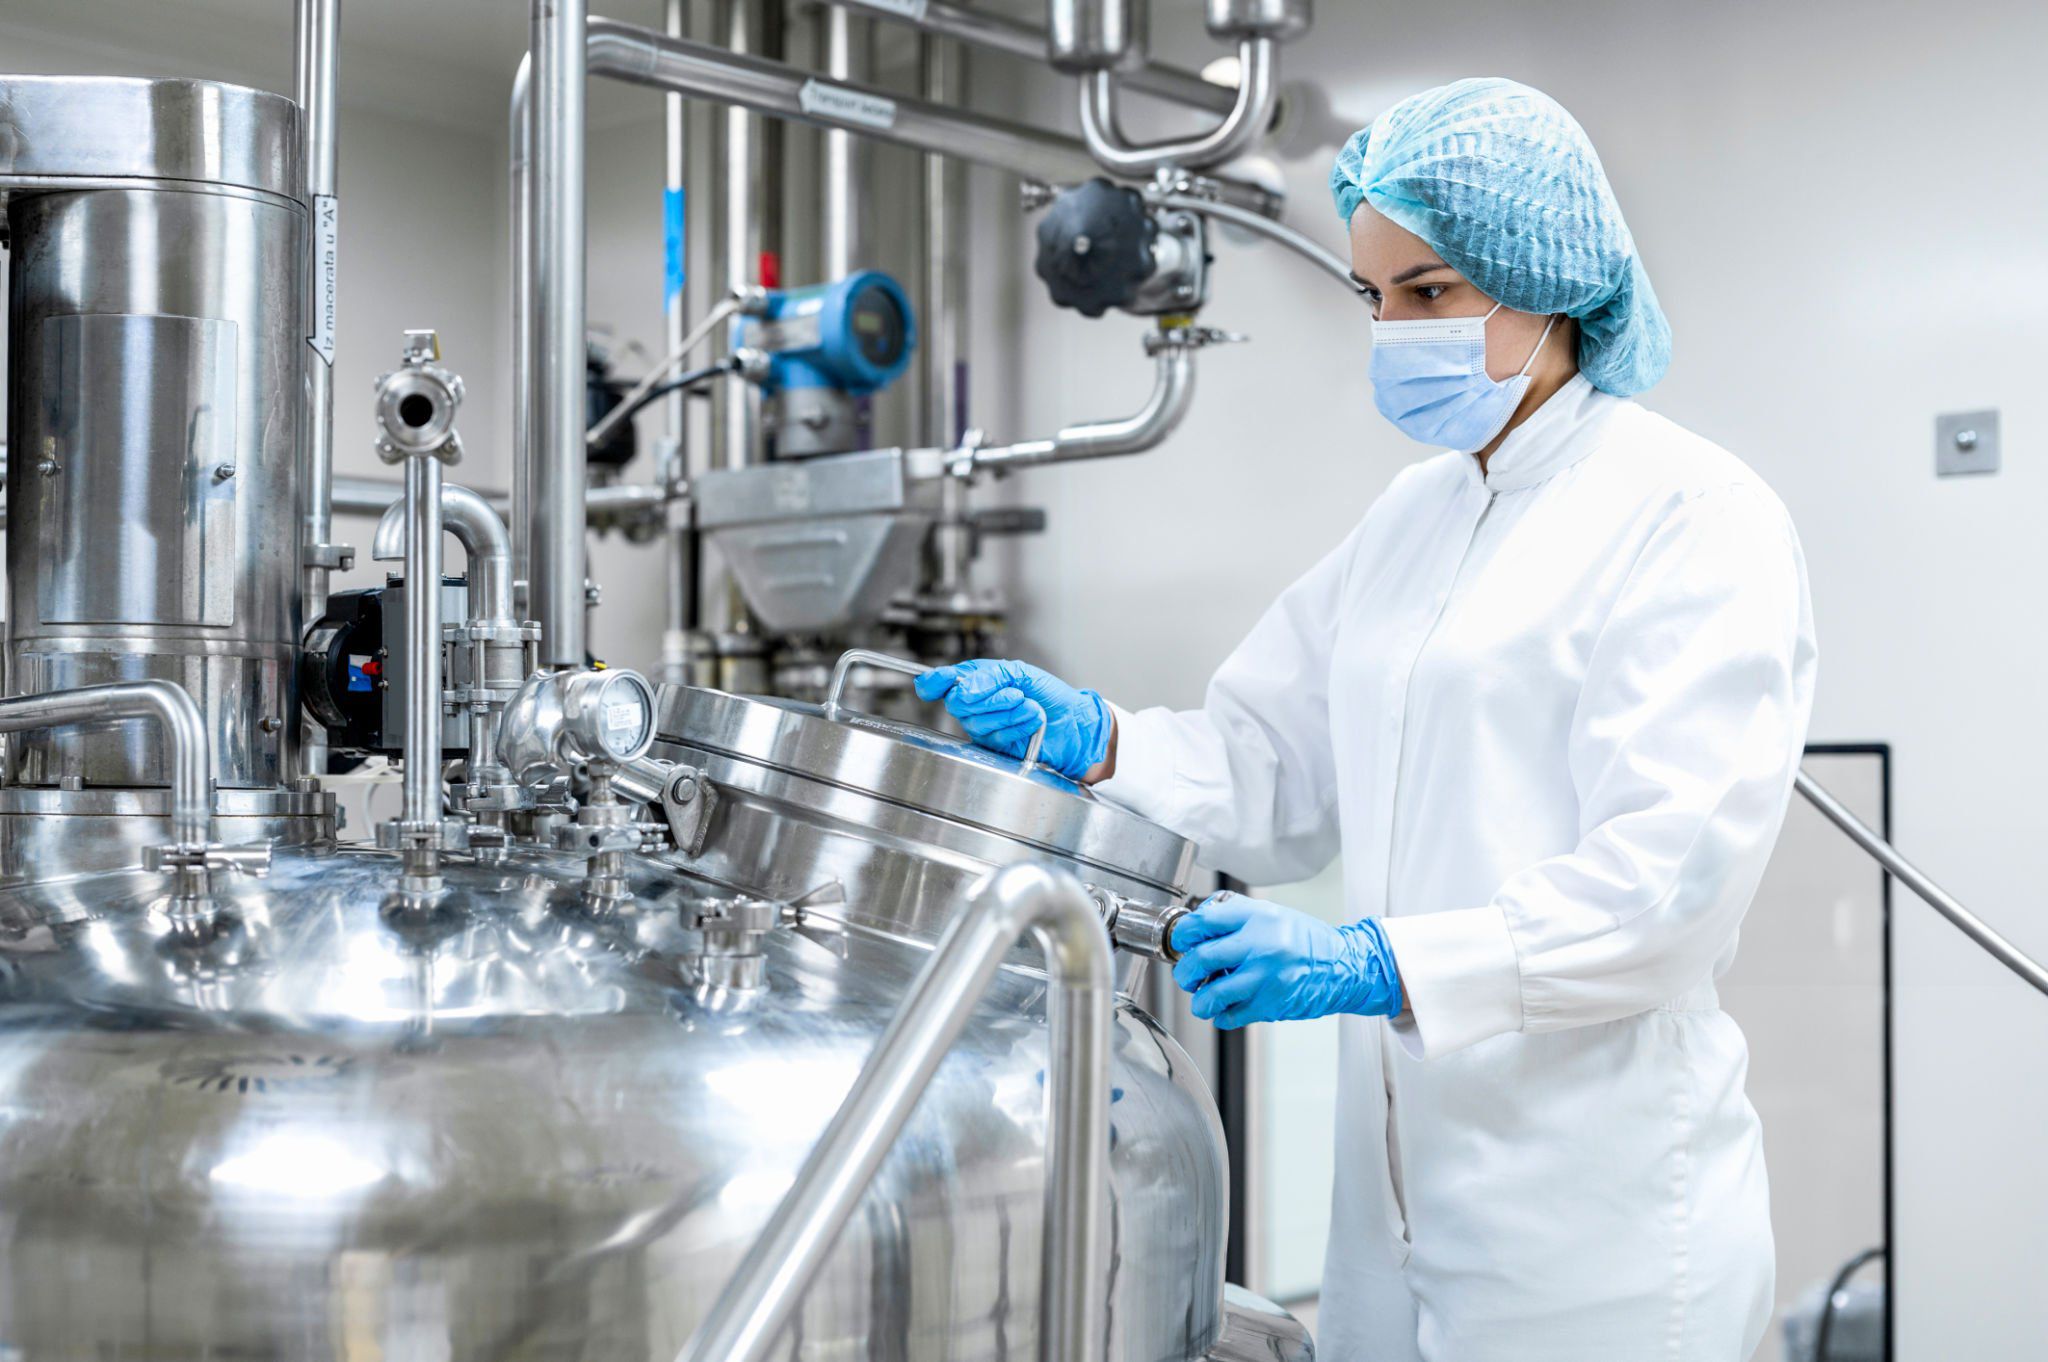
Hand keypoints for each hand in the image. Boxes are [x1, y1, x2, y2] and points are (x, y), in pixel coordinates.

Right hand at [914, 659, 1112, 780]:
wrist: (1073, 721)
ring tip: (1030, 706)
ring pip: (976, 721)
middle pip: (956, 702)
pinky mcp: (994, 746)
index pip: (941, 682)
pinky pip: (993, 736)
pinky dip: (1016, 726)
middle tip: (1014, 694)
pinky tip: (1032, 720)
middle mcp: (974, 704)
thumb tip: (965, 686)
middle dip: (987, 698)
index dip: (934, 682)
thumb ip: (990, 675)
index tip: (940, 681)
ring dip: (1008, 712)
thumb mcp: (1021, 673)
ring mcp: (982, 726)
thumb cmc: (1048, 694)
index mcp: (976, 680)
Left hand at [1169, 892, 1402, 1028]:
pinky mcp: (1270, 1004)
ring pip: (1211, 995)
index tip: (1181, 942)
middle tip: (1188, 975)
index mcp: (1257, 918)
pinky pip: (1230, 1015)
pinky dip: (1220, 1015)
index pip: (1203, 922)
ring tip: (1202, 997)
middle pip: (1201, 959)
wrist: (1345, 966)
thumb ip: (1235, 915)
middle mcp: (1260, 946)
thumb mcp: (1272, 913)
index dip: (1183, 934)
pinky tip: (1225, 1008)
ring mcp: (1265, 978)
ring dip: (1199, 1000)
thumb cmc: (1307, 940)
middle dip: (1185, 971)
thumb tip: (1199, 923)